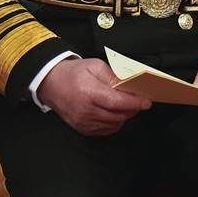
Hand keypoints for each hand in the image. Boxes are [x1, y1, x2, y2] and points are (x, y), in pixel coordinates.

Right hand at [36, 58, 151, 136]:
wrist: (50, 84)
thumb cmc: (73, 73)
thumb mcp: (94, 66)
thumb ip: (113, 76)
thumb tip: (130, 85)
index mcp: (89, 92)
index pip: (117, 102)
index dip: (134, 103)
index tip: (146, 101)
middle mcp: (86, 110)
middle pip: (118, 115)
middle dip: (132, 109)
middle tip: (138, 101)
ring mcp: (84, 122)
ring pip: (114, 124)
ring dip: (124, 116)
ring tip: (125, 105)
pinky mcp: (83, 129)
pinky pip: (105, 130)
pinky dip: (114, 123)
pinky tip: (114, 114)